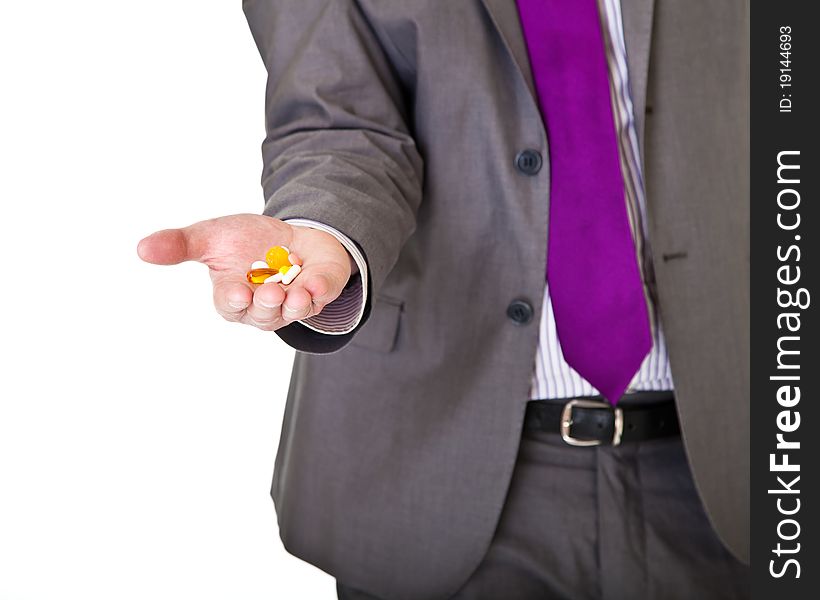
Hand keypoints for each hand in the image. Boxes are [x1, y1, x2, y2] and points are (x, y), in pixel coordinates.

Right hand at [137, 214, 355, 330]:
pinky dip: (320, 290)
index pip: (231, 306)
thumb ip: (181, 245)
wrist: (292, 234)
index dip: (234, 301)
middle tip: (271, 292)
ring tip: (294, 292)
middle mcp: (264, 306)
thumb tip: (141, 248)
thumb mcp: (212, 237)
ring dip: (294, 304)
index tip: (238, 294)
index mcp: (234, 296)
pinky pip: (321, 296)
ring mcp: (294, 302)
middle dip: (267, 305)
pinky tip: (315, 283)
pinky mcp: (320, 292)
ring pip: (293, 311)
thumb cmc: (247, 242)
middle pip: (263, 315)